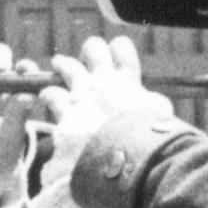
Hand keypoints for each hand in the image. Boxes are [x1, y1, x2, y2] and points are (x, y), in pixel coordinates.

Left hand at [40, 31, 177, 200]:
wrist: (125, 158)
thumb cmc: (148, 139)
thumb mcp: (161, 117)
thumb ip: (155, 105)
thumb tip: (153, 102)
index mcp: (128, 81)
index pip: (122, 49)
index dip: (118, 49)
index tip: (116, 53)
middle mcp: (103, 81)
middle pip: (93, 49)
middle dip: (91, 51)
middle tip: (87, 58)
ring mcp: (81, 93)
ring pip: (66, 65)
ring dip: (63, 65)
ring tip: (59, 63)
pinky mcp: (65, 111)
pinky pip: (51, 93)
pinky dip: (49, 94)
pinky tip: (47, 96)